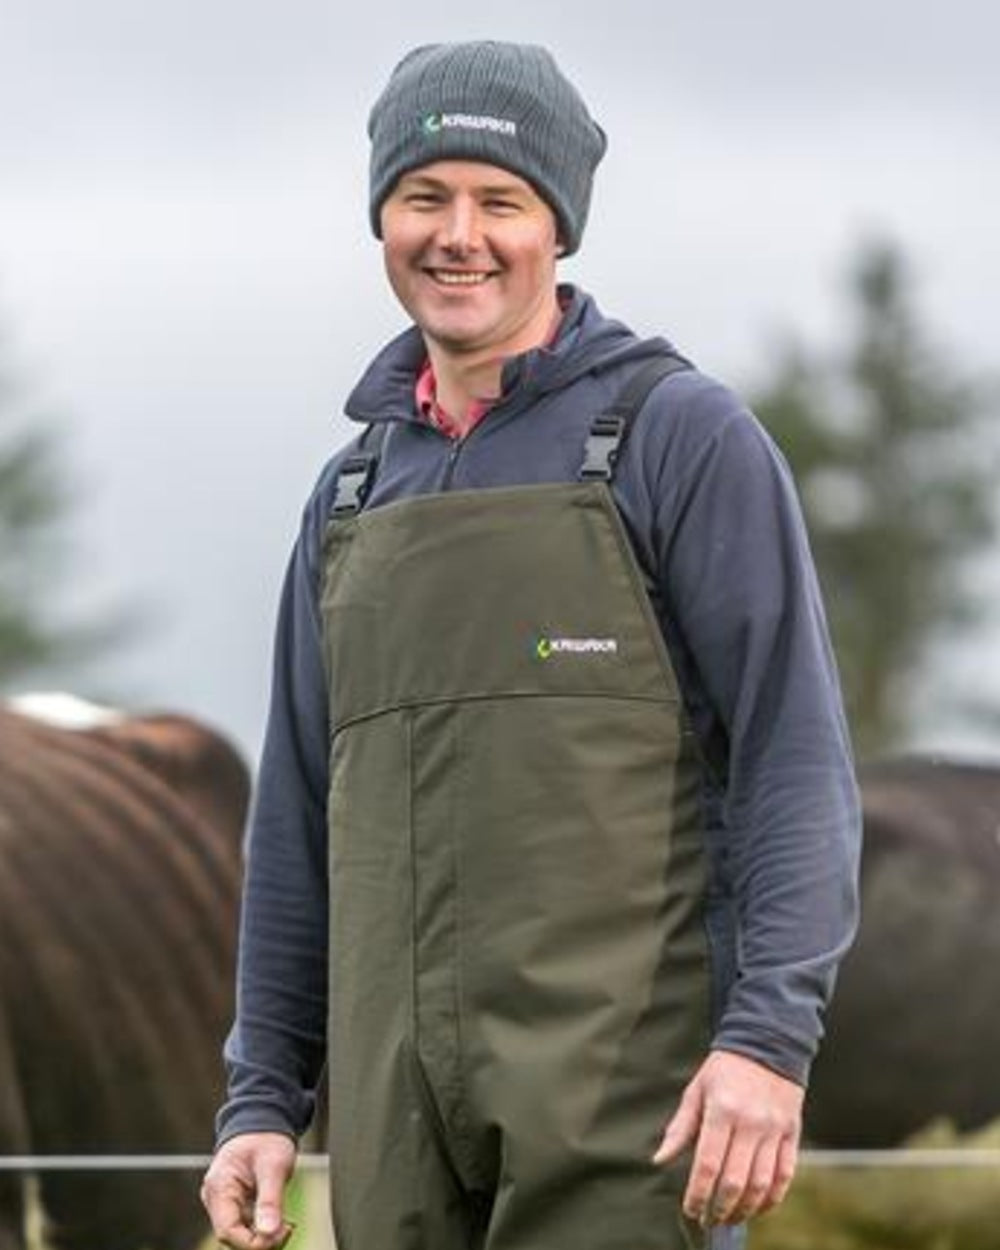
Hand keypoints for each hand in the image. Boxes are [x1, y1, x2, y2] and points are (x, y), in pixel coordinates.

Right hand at [201, 1131, 297, 1248]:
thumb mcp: (274, 1165)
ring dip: (263, 1237)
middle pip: (232, 1237)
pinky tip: (280, 1222)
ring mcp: (224, 1202)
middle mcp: (216, 1198)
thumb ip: (270, 1199)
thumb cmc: (267, 1138)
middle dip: (260, 1240)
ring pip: (239, 1235)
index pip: (227, 1231)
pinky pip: (245, 1226)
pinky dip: (262, 1228)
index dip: (253, 1242)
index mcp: (219, 1187)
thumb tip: (269, 1233)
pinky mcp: (235, 1204)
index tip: (280, 1234)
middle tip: (288, 1228)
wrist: (263, 1121)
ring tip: (287, 1225)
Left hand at [652, 1050, 802, 1225]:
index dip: (698, 1194)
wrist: (767, 1043)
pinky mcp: (791, 1133)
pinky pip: (785, 1174)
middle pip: (735, 1180)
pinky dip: (772, 1197)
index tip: (691, 1210)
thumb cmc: (724, 1069)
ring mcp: (774, 1129)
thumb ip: (680, 1128)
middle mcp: (750, 1122)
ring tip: (730, 1218)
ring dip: (745, 1209)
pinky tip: (758, 1207)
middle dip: (720, 1208)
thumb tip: (660, 1160)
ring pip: (761, 1183)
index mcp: (721, 1110)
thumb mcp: (696, 1090)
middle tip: (709, 1220)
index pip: (707, 1164)